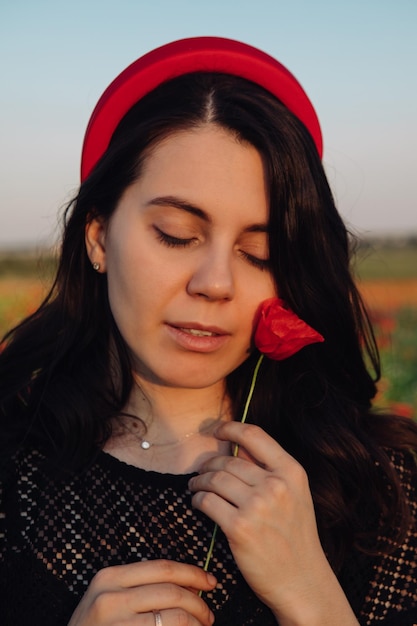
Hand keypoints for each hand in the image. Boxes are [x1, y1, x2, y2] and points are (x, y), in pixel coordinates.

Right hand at [68, 559, 215, 625]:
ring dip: (196, 622)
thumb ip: (139, 588)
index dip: (192, 573)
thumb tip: (189, 585)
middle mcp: (110, 597)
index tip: (210, 581)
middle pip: (172, 591)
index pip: (162, 567)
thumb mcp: (108, 601)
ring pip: (175, 617)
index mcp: (108, 577)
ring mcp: (116, 623)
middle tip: (209, 614)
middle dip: (199, 602)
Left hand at [188, 422, 358, 625]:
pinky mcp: (239, 528)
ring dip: (199, 481)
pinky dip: (198, 500)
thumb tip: (236, 445)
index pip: (254, 435)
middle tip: (201, 471)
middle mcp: (276, 485)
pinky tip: (198, 503)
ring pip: (214, 479)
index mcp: (292, 472)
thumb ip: (267, 468)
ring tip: (196, 487)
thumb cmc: (295, 537)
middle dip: (209, 464)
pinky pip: (207, 502)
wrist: (302, 581)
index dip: (230, 428)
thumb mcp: (294, 495)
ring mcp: (257, 506)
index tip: (216, 430)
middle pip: (228, 460)